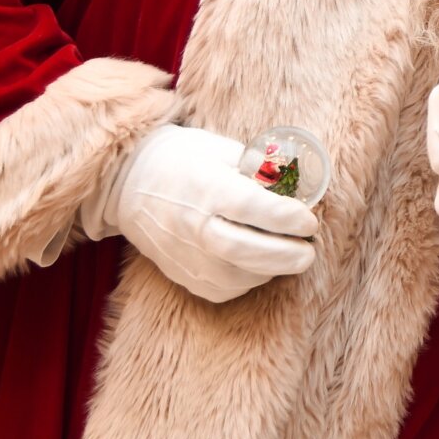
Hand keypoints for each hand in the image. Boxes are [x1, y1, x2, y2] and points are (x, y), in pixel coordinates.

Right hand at [81, 125, 318, 302]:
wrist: (129, 183)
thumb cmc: (184, 160)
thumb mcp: (222, 149)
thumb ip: (260, 168)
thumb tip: (299, 184)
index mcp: (206, 188)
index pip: (253, 208)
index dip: (288, 218)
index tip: (309, 220)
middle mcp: (193, 225)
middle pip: (246, 250)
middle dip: (287, 255)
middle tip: (309, 251)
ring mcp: (185, 255)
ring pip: (237, 276)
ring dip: (271, 270)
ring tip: (288, 257)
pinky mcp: (182, 274)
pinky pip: (223, 289)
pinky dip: (248, 281)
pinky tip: (258, 266)